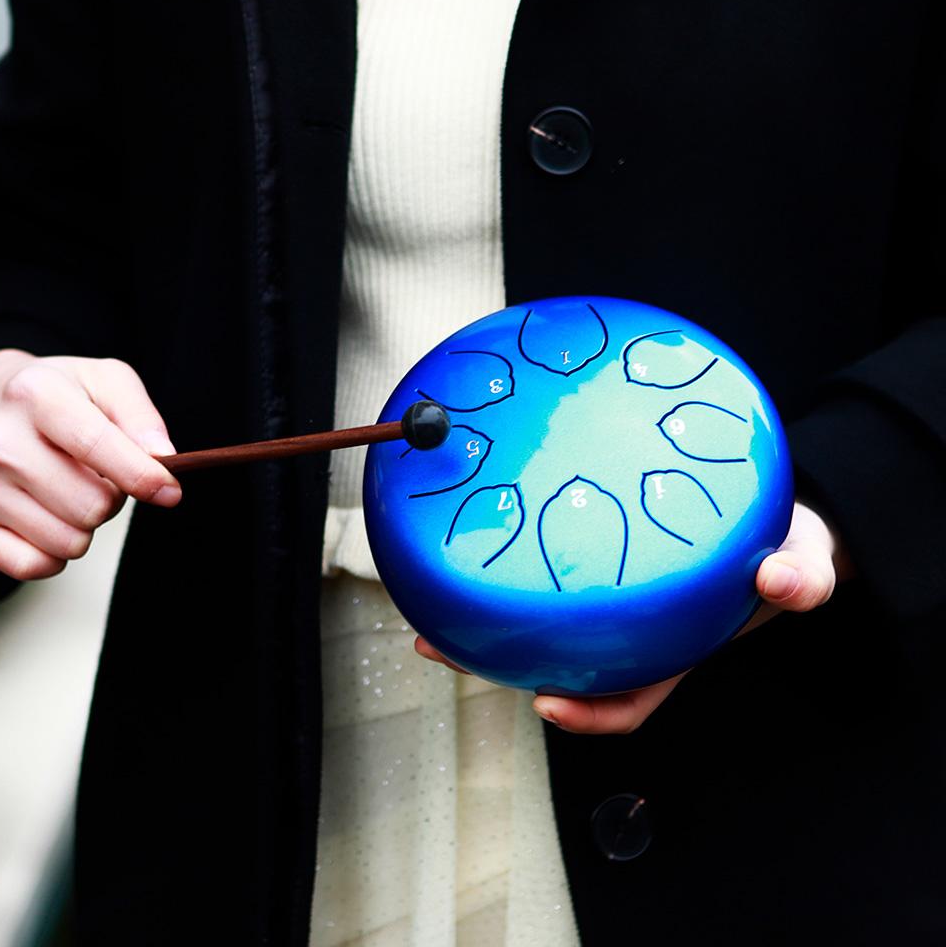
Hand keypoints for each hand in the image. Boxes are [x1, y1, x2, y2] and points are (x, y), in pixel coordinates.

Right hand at [0, 349, 181, 580]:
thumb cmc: (60, 394)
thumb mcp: (108, 381)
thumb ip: (142, 417)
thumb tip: (162, 458)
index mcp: (36, 395)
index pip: (95, 446)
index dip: (141, 476)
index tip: (170, 492)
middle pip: (90, 506)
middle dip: (113, 499)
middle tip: (100, 477)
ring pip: (67, 541)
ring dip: (86, 525)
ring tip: (73, 491)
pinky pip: (33, 566)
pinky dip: (54, 553)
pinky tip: (50, 517)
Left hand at [414, 500, 849, 733]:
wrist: (770, 517)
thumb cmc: (782, 550)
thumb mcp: (803, 561)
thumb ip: (802, 575)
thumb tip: (781, 581)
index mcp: (674, 647)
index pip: (628, 697)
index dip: (590, 713)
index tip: (549, 703)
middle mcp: (632, 633)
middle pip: (559, 664)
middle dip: (496, 664)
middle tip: (437, 647)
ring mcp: (609, 603)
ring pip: (539, 623)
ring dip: (483, 619)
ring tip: (425, 602)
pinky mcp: (595, 559)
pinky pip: (543, 573)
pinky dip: (506, 569)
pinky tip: (470, 539)